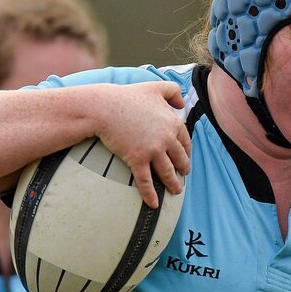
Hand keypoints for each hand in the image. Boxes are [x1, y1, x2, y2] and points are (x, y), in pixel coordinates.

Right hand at [90, 81, 190, 207]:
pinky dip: (151, 195)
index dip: (186, 151)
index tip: (186, 157)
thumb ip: (172, 91)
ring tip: (176, 191)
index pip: (185, 141)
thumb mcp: (154, 87)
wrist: (104, 107)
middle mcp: (166, 138)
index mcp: (172, 123)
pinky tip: (154, 204)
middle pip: (180, 159)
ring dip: (174, 184)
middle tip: (184, 175)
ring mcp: (153, 151)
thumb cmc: (127, 96)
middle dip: (183, 169)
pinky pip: (146, 181)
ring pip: (168, 173)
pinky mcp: (137, 159)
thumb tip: (183, 103)